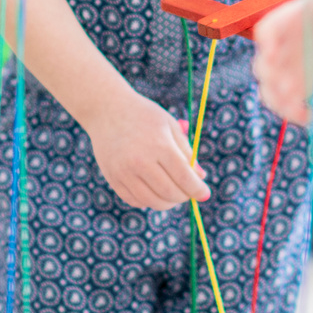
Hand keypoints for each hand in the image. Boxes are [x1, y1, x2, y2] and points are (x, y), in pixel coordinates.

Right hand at [84, 92, 210, 209]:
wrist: (107, 110)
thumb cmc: (144, 116)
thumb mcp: (170, 126)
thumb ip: (186, 152)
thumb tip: (201, 178)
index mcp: (160, 145)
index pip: (184, 178)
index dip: (197, 190)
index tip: (204, 194)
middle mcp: (141, 161)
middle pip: (170, 192)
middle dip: (184, 197)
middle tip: (188, 193)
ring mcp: (124, 172)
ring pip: (152, 201)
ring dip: (167, 203)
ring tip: (173, 194)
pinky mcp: (113, 178)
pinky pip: (135, 200)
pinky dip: (149, 201)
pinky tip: (154, 191)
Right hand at [256, 0, 312, 122]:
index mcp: (280, 22)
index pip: (268, 30)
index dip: (269, 38)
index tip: (271, 45)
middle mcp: (274, 49)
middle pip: (264, 63)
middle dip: (273, 72)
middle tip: (283, 79)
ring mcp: (279, 71)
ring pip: (270, 87)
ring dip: (280, 97)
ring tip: (296, 103)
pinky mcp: (289, 89)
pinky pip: (282, 104)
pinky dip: (292, 112)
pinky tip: (309, 116)